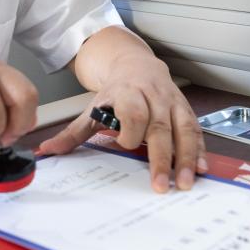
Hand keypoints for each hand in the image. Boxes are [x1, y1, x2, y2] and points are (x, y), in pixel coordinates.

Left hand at [38, 55, 206, 191]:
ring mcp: (172, 103)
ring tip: (186, 182)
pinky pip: (196, 130)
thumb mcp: (92, 108)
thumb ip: (72, 133)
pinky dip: (200, 150)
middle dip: (162, 157)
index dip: (131, 131)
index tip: (125, 146)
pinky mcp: (186, 109)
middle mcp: (153, 97)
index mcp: (127, 94)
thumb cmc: (116, 92)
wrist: (136, 65)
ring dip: (187, 157)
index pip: (133, 113)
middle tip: (161, 184)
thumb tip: (47, 151)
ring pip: (184, 129)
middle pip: (160, 127)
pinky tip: (202, 168)